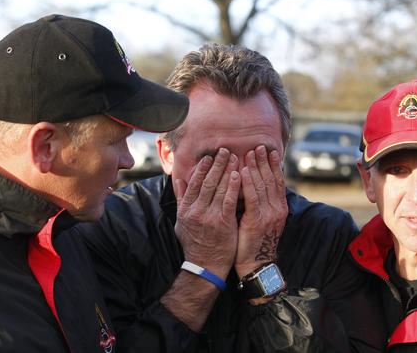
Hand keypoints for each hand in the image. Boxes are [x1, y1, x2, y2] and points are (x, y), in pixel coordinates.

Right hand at [174, 148, 240, 278]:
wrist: (204, 266)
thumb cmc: (194, 244)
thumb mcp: (181, 222)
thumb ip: (182, 199)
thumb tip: (178, 180)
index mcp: (185, 210)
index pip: (193, 183)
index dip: (202, 168)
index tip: (209, 157)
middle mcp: (196, 211)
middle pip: (207, 182)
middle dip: (217, 164)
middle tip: (225, 150)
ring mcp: (209, 216)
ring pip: (219, 188)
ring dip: (227, 170)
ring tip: (234, 157)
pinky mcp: (223, 222)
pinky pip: (229, 199)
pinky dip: (233, 185)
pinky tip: (238, 174)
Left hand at [235, 146, 287, 277]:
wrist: (256, 265)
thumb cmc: (254, 243)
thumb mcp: (262, 221)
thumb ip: (261, 204)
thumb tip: (255, 187)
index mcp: (280, 209)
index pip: (277, 182)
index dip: (273, 166)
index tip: (270, 151)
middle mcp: (277, 209)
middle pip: (270, 180)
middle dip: (264, 162)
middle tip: (259, 146)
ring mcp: (268, 215)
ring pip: (261, 185)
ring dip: (255, 167)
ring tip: (250, 153)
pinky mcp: (256, 221)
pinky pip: (251, 197)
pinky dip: (247, 183)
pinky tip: (241, 172)